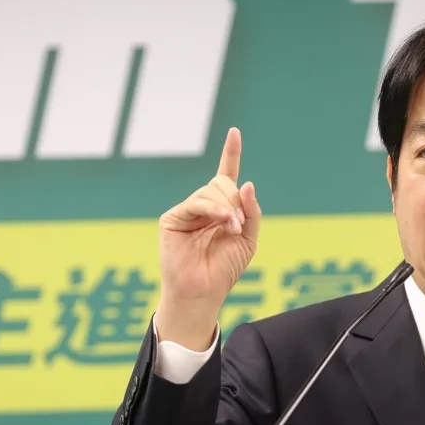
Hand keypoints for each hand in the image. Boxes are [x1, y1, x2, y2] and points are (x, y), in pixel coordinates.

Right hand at [154, 127, 260, 350]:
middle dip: (236, 200)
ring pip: (211, 191)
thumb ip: (251, 211)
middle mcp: (203, 207)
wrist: (204, 292)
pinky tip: (223, 222)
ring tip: (231, 229)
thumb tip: (247, 182)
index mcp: (221, 209)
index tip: (234, 132)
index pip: (226, 175)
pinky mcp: (173, 218)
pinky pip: (196, 203)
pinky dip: (213, 210)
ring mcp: (187, 211)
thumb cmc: (225, 269)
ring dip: (227, 208)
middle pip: (222, 184)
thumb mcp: (248, 239)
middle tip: (238, 224)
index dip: (230, 153)